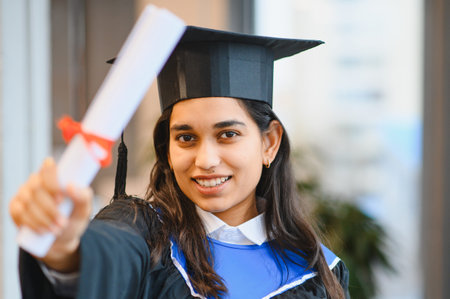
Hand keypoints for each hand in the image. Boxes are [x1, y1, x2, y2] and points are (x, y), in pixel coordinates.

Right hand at [9, 157, 92, 271]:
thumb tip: (70, 185)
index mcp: (54, 175)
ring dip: (43, 218)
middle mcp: (36, 181)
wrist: (61, 237)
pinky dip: (32, 223)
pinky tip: (42, 231)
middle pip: (37, 187)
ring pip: (28, 201)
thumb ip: (83, 196)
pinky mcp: (15, 207)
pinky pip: (19, 212)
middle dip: (50, 208)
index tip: (61, 199)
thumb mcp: (84, 208)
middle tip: (63, 222)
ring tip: (57, 229)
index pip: (47, 166)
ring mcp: (24, 193)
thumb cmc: (73, 217)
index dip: (52, 182)